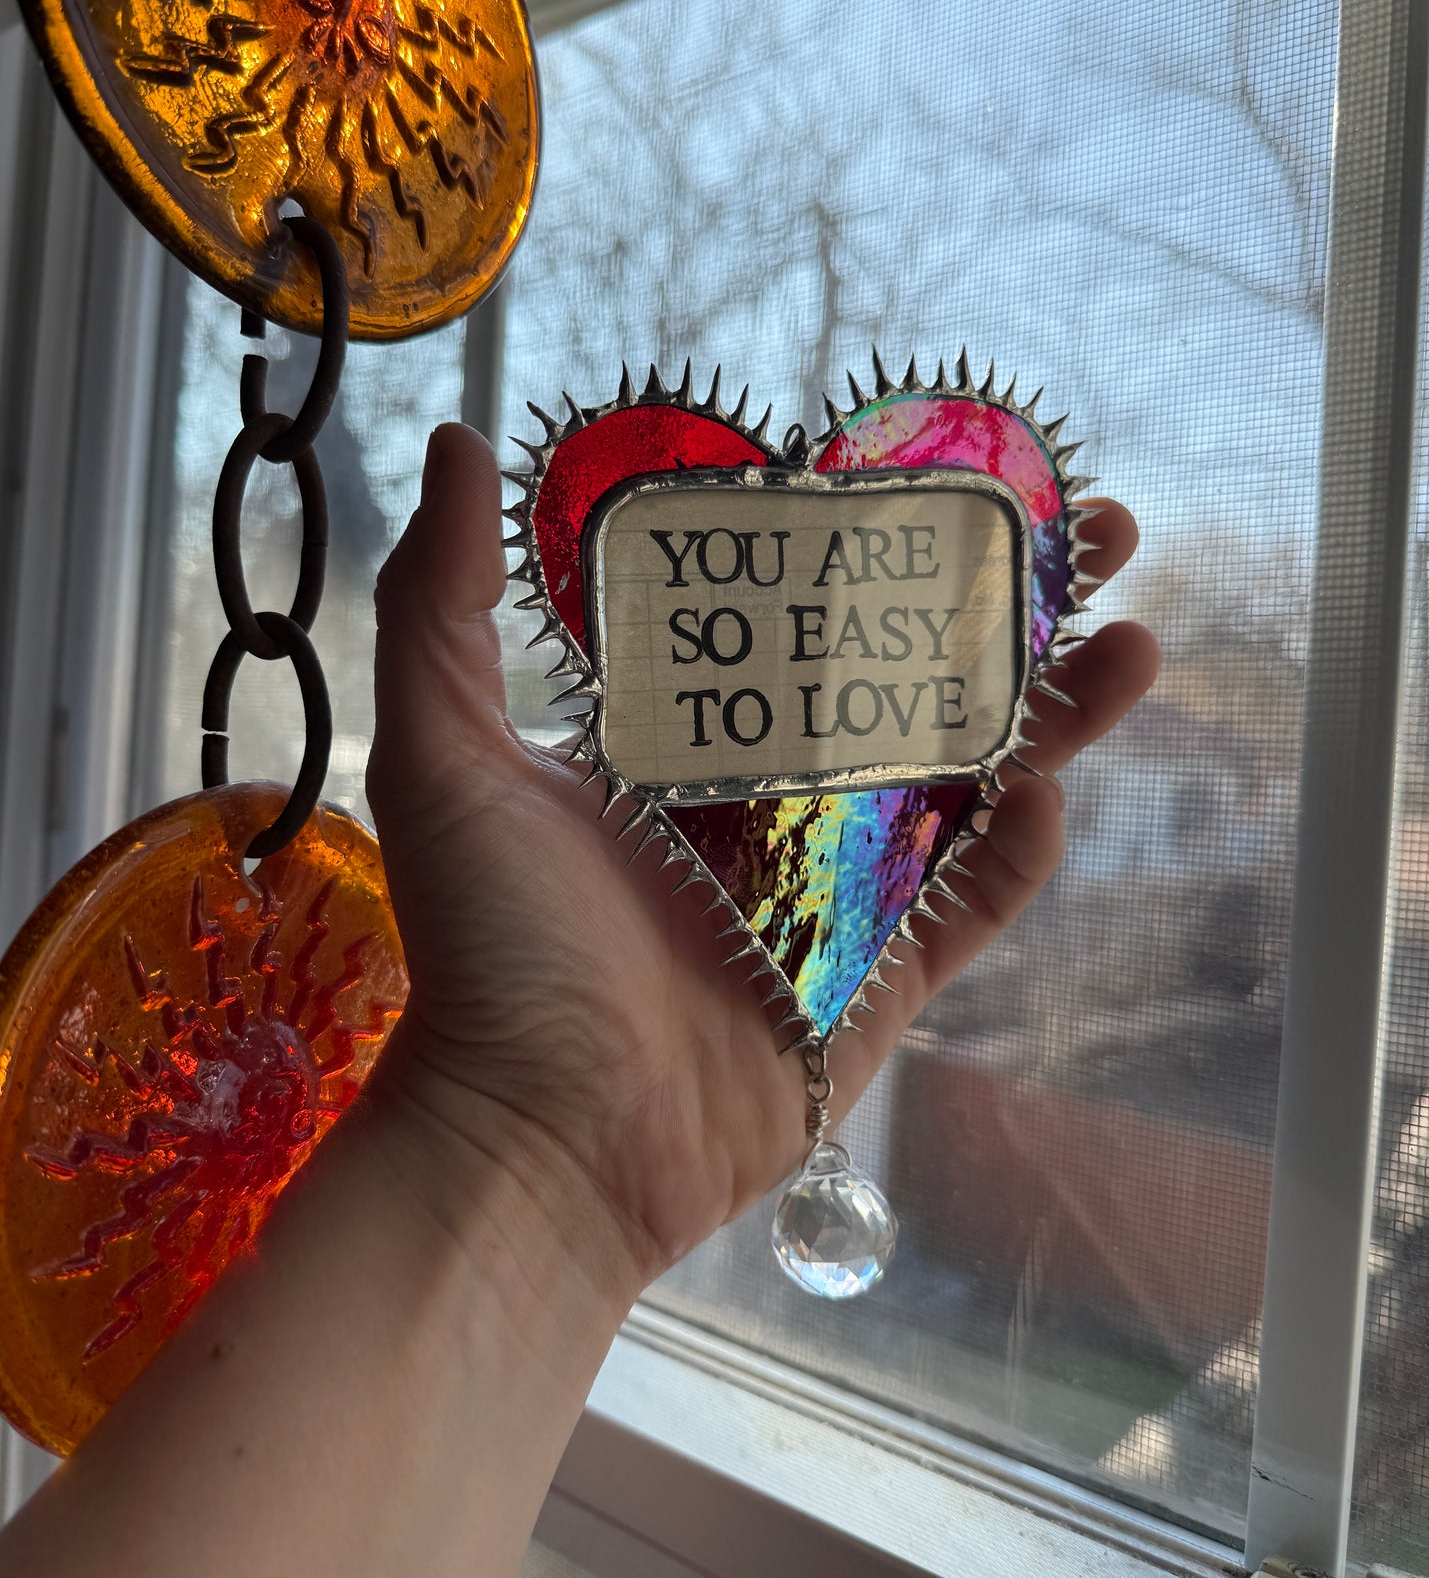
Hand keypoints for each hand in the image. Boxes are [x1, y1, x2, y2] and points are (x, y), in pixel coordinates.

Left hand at [366, 424, 1158, 1294]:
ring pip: (964, 783)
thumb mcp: (445, 754)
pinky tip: (1048, 796)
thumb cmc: (488, 950)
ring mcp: (830, 894)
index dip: (882, 539)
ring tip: (1131, 641)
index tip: (952, 470)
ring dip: (1051, 715)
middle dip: (1006, 609)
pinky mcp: (875, 985)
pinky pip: (967, 910)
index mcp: (682, 740)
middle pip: (911, 682)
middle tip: (1095, 531)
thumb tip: (464, 438)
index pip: (802, 615)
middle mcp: (765, 803)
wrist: (538, 1139)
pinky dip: (1015, 857)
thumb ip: (445, 602)